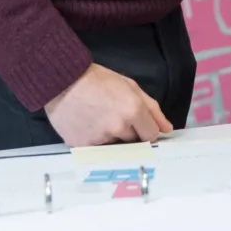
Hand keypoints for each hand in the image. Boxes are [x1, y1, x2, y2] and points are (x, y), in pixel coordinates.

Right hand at [42, 63, 171, 145]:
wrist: (63, 81)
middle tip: (113, 115)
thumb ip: (152, 108)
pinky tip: (86, 125)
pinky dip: (93, 140)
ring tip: (96, 118)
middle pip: (133, 141)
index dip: (146, 128)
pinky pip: (95, 150)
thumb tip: (167, 129)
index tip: (137, 123)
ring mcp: (101, 139)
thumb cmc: (97, 80)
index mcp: (134, 110)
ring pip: (114, 146)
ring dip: (109, 137)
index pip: (152, 135)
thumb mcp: (130, 86)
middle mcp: (119, 127)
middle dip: (128, 132)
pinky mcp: (83, 147)